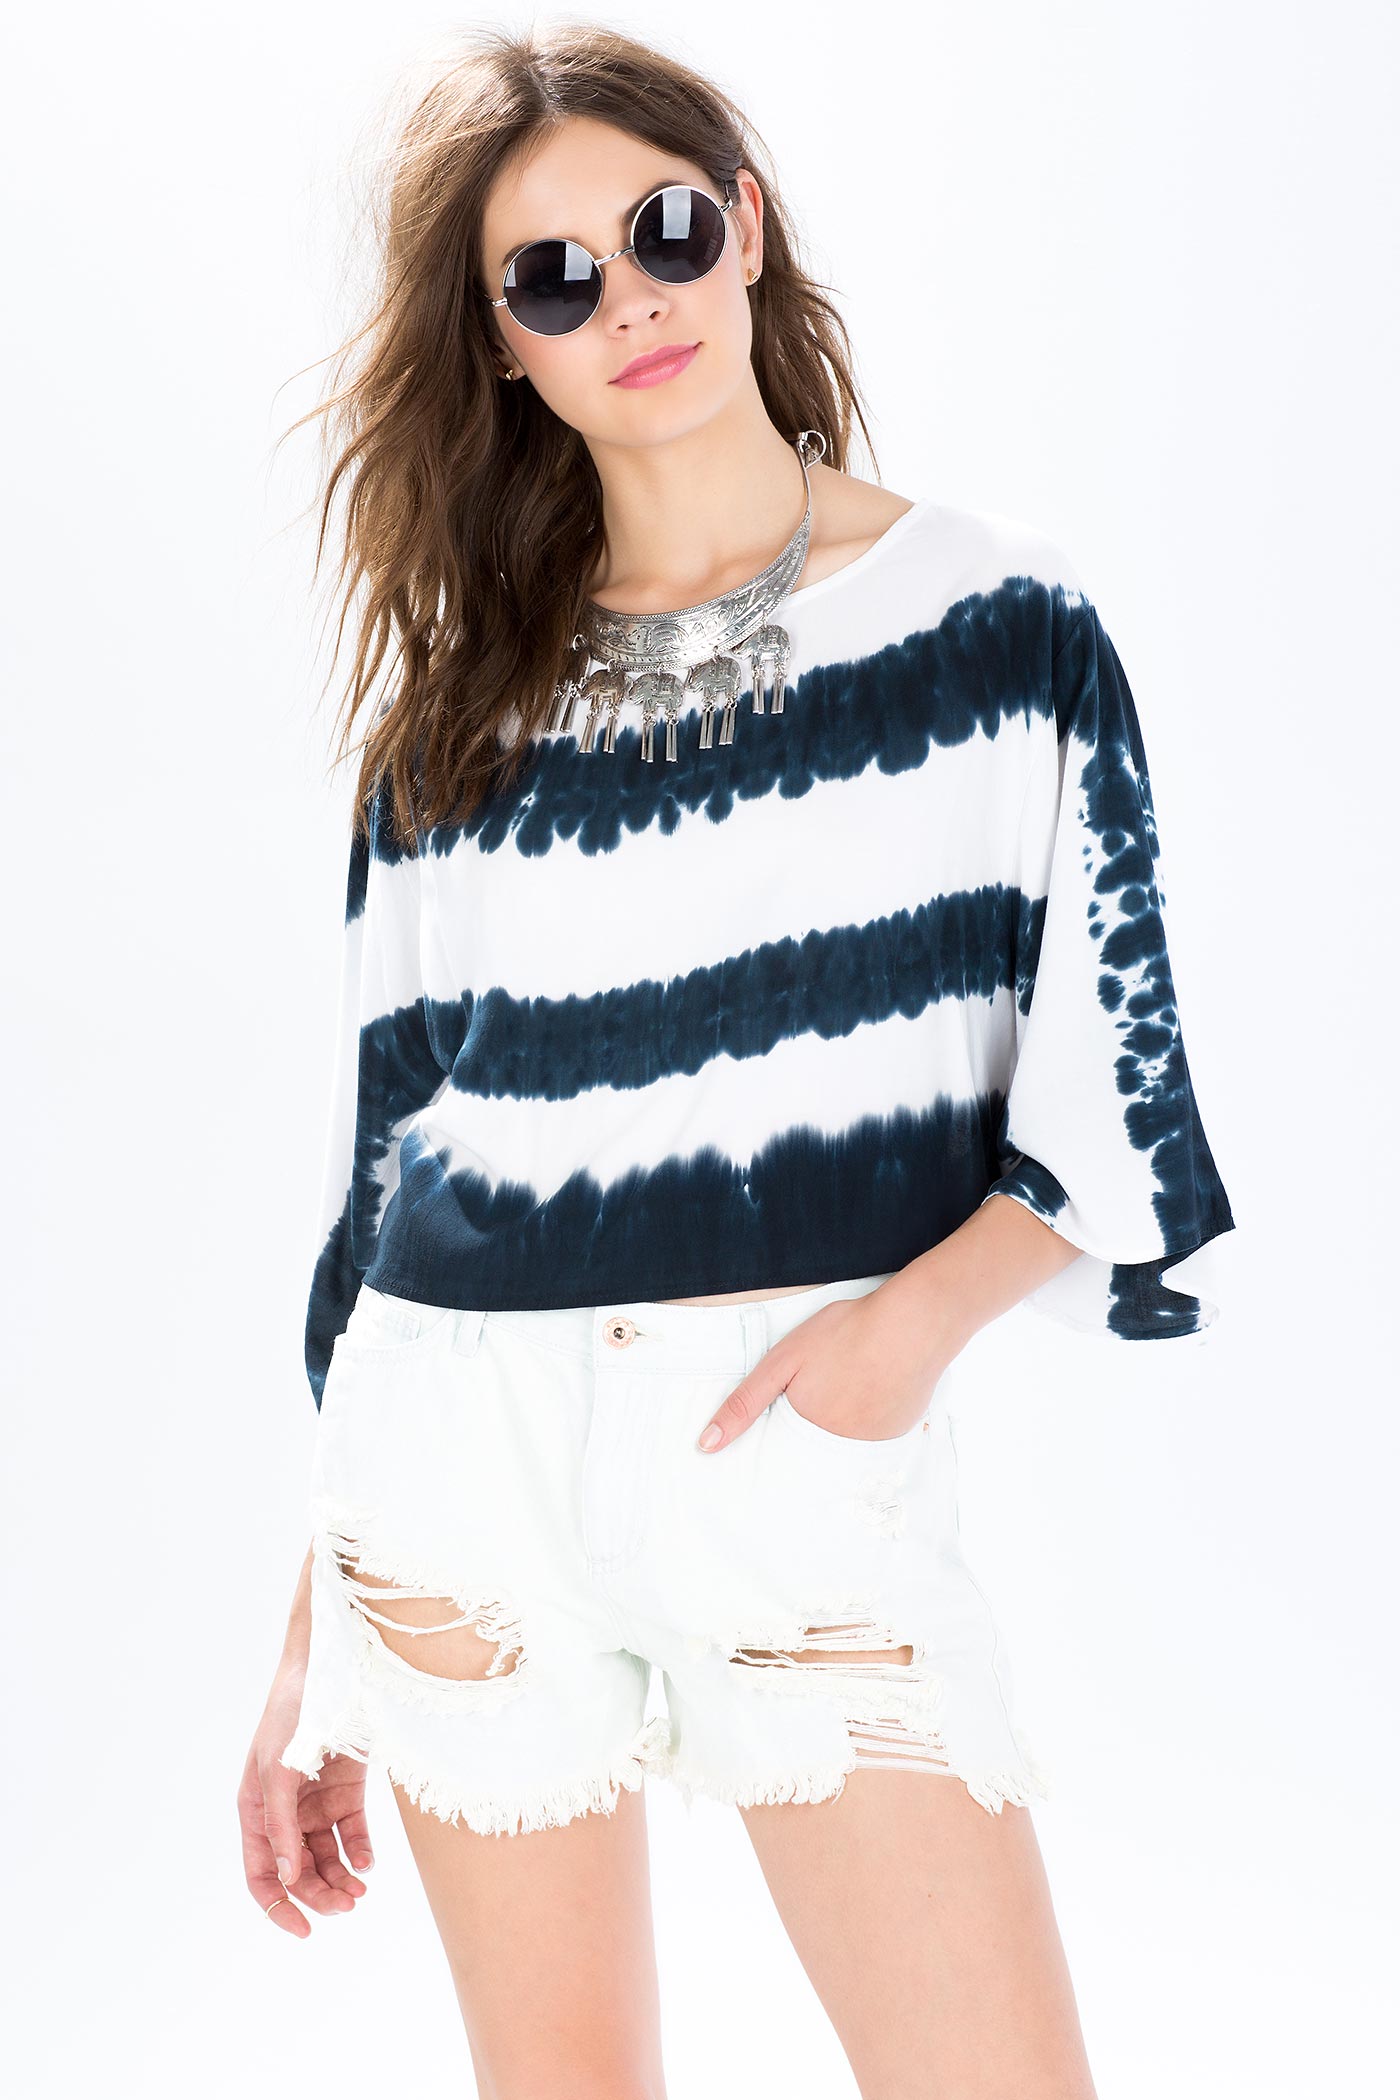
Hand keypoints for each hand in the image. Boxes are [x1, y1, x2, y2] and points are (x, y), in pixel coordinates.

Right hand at [239, 1659, 373, 1937]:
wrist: (334, 1664)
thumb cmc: (294, 1710)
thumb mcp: (278, 1767)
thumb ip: (280, 1823)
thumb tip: (287, 1878)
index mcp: (257, 1807)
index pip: (260, 1872)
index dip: (278, 1907)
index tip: (303, 1931)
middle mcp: (286, 1809)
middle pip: (299, 1870)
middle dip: (319, 1894)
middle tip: (347, 1906)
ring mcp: (317, 1799)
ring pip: (327, 1856)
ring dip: (341, 1877)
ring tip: (360, 1892)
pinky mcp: (348, 1787)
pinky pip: (352, 1832)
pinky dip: (361, 1851)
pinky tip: (369, 1862)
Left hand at [695, 1283, 953, 1453]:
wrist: (914, 1324)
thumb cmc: (846, 1333)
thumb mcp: (783, 1361)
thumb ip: (745, 1403)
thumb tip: (707, 1444)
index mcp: (804, 1432)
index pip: (779, 1447)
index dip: (782, 1423)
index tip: (794, 1399)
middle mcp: (838, 1449)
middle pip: (812, 1444)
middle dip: (815, 1416)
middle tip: (830, 1378)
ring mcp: (872, 1446)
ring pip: (844, 1439)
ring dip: (844, 1416)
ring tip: (853, 1377)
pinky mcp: (899, 1434)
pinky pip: (874, 1433)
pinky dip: (871, 1414)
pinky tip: (875, 1383)